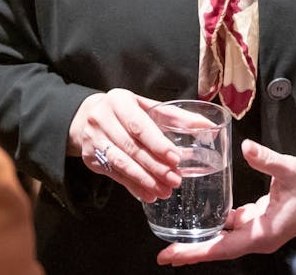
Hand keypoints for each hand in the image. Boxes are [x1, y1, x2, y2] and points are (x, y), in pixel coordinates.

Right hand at [68, 89, 182, 201]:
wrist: (89, 116)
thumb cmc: (126, 111)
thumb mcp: (147, 106)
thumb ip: (176, 116)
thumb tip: (206, 125)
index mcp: (118, 101)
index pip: (138, 125)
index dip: (157, 143)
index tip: (175, 159)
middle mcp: (101, 119)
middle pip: (131, 147)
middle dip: (155, 166)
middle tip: (175, 179)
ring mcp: (93, 140)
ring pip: (121, 164)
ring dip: (145, 180)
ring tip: (165, 191)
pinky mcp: (90, 158)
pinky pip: (114, 175)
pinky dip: (133, 187)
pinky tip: (149, 194)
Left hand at [157, 139, 295, 266]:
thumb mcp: (291, 170)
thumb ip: (267, 160)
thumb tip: (246, 148)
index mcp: (264, 232)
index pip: (223, 247)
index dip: (197, 252)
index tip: (173, 256)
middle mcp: (260, 236)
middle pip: (220, 247)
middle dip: (193, 250)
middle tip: (165, 254)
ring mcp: (262, 230)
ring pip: (226, 238)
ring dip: (204, 238)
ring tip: (178, 240)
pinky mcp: (264, 220)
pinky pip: (235, 226)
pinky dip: (219, 224)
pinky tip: (206, 216)